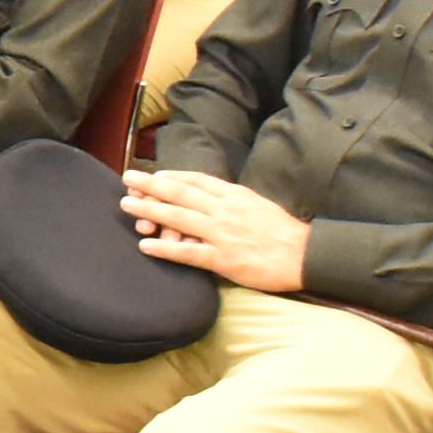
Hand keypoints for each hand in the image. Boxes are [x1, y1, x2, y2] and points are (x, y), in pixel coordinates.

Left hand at [124, 169, 311, 291]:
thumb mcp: (256, 204)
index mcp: (233, 195)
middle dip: (151, 184)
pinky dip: (164, 248)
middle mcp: (224, 210)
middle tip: (128, 178)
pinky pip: (188, 252)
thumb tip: (209, 195)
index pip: (197, 180)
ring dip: (150, 209)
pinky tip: (145, 245)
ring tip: (127, 205)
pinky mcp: (223, 258)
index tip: (153, 173)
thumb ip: (231, 199)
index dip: (172, 176)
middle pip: (181, 193)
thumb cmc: (282, 232)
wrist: (305, 255)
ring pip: (179, 217)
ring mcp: (222, 233)